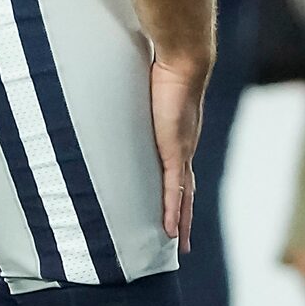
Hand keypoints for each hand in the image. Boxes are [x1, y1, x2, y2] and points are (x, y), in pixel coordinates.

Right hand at [150, 56, 207, 252]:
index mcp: (177, 137)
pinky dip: (173, 210)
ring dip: (181, 222)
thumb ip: (135, 99)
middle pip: (185, 192)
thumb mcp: (144, 91)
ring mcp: (181, 152)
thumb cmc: (163, 68)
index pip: (178, 172)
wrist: (183, 60)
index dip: (179, 193)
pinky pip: (174, 189)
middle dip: (184, 216)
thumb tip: (118, 90)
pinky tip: (170, 230)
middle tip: (182, 241)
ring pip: (183, 197)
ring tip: (179, 245)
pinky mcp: (175, 151)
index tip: (177, 210)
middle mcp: (183, 148)